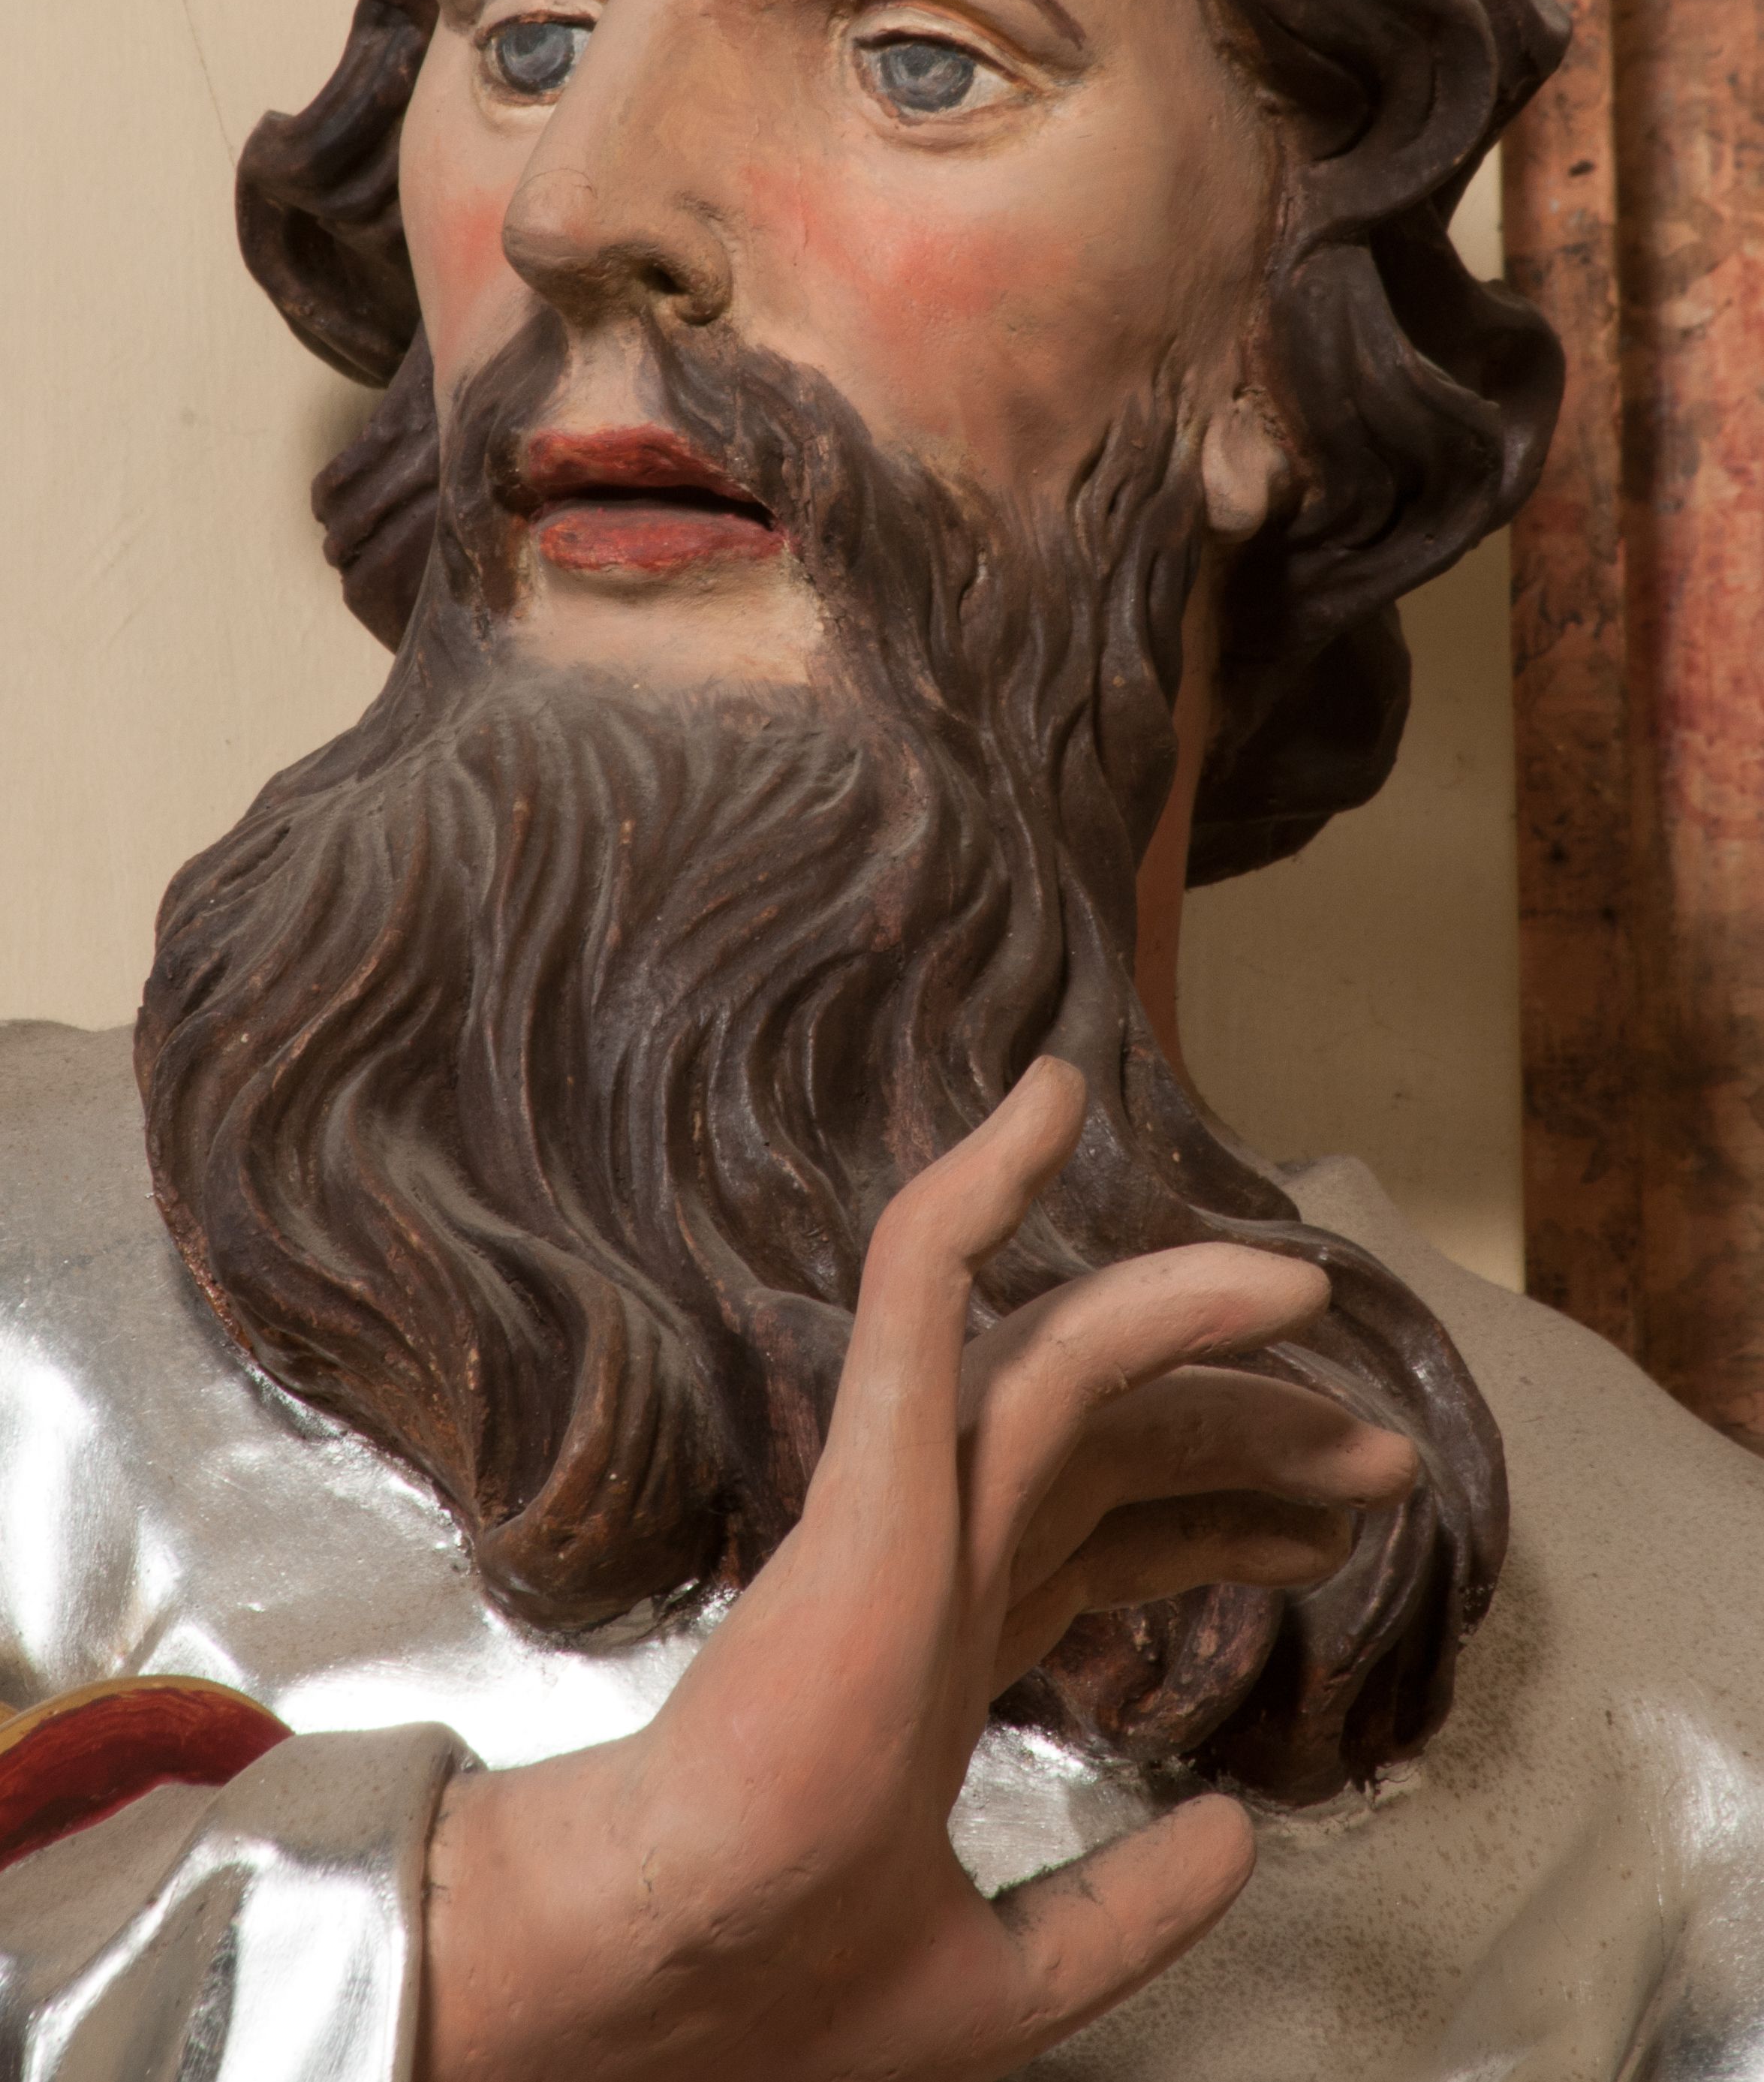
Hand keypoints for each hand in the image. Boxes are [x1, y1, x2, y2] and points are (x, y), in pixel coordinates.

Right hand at [420, 1059, 1415, 2079]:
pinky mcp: (870, 1468)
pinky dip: (975, 1190)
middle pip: (1117, 1443)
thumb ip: (1127, 1907)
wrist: (690, 1978)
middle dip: (1256, 1433)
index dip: (1230, 1521)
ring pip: (1062, 1353)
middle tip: (1385, 1448)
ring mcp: (904, 1500)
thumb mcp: (1009, 1972)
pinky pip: (923, 1287)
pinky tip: (1041, 1106)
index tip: (1337, 1532)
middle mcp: (934, 1551)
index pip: (1111, 1538)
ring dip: (1188, 1308)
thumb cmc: (790, 1991)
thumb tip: (1246, 1837)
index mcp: (951, 1646)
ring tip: (1304, 1291)